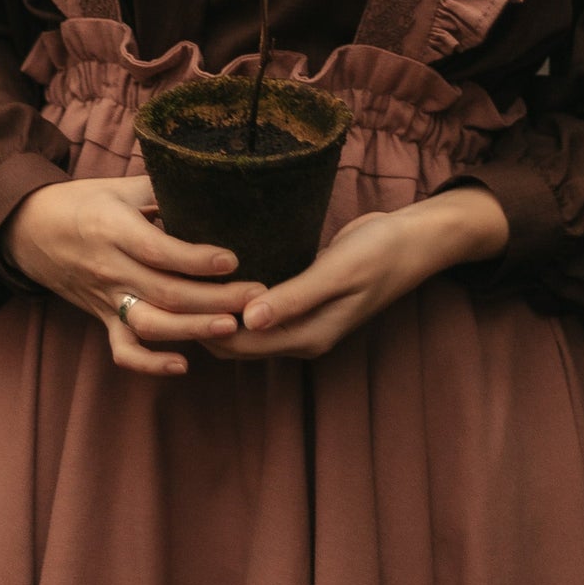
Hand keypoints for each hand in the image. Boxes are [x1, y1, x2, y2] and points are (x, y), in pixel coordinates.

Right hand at [2, 175, 263, 377]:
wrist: (28, 229)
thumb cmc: (82, 202)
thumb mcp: (119, 186)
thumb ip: (162, 190)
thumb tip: (211, 188)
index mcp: (112, 228)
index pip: (157, 250)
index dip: (196, 258)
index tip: (233, 258)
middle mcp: (109, 267)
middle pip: (165, 292)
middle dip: (215, 298)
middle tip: (257, 295)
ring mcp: (104, 297)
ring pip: (150, 324)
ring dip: (193, 330)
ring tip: (231, 327)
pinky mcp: (100, 318)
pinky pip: (123, 349)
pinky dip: (150, 364)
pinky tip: (183, 365)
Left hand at [201, 186, 509, 362]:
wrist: (414, 239)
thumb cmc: (380, 251)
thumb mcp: (339, 271)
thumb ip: (294, 297)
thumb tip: (249, 320)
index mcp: (308, 337)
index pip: (239, 346)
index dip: (205, 325)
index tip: (176, 294)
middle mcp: (301, 335)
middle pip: (235, 340)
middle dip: (203, 319)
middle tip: (169, 282)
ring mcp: (301, 318)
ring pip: (244, 324)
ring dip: (216, 307)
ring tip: (183, 276)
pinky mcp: (300, 296)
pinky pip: (258, 304)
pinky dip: (235, 294)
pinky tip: (215, 270)